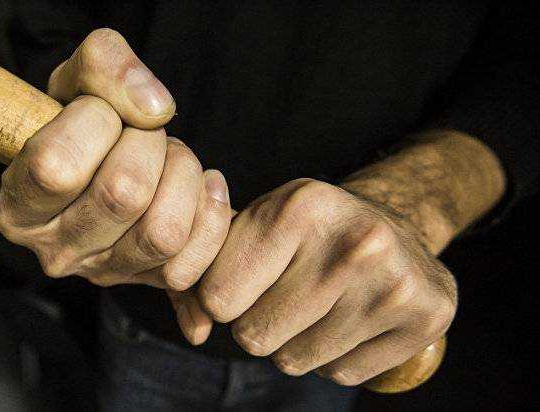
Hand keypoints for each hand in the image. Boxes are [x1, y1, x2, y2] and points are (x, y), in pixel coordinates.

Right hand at [0, 30, 231, 342]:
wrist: (109, 155)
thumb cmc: (83, 119)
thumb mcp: (77, 77)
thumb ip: (104, 65)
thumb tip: (155, 108)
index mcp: (19, 206)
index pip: (57, 167)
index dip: (94, 122)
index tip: (100, 111)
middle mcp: (55, 250)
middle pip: (123, 195)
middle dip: (148, 143)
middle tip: (144, 132)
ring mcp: (104, 272)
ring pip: (164, 231)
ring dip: (183, 174)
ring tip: (170, 157)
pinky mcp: (149, 280)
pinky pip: (194, 259)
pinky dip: (211, 212)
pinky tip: (201, 185)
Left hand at [195, 178, 457, 384]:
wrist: (396, 226)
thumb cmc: (307, 231)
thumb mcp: (257, 224)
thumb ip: (206, 265)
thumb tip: (190, 318)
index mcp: (302, 207)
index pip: (218, 297)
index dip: (222, 297)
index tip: (244, 281)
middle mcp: (355, 242)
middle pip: (254, 336)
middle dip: (258, 323)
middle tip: (285, 294)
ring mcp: (395, 283)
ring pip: (295, 361)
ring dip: (294, 343)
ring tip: (319, 304)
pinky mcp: (425, 318)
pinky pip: (341, 374)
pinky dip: (334, 357)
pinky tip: (350, 319)